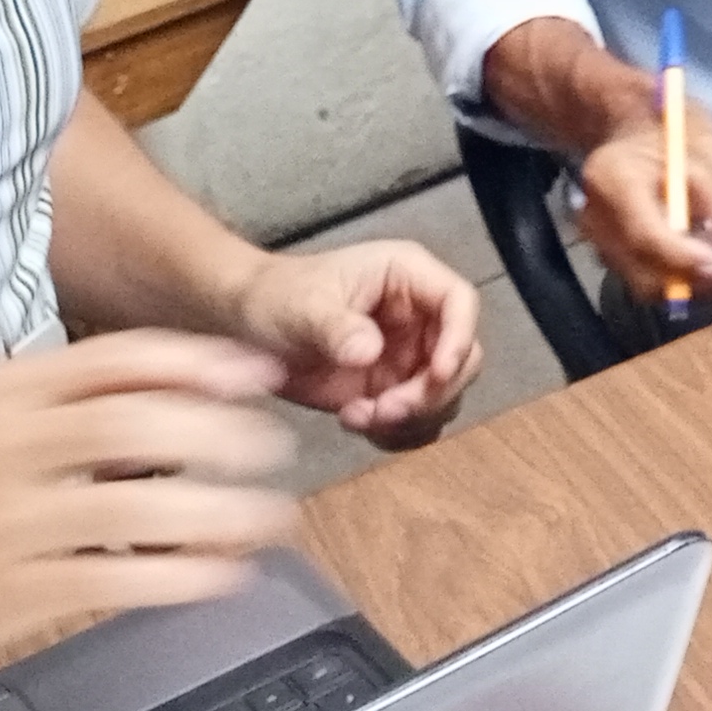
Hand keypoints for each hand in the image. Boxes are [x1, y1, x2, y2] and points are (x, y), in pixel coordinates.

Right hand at [0, 333, 299, 673]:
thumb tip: (172, 399)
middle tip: (275, 450)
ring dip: (220, 512)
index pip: (118, 359)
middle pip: (138, 422)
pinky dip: (181, 576)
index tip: (257, 374)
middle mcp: (8, 447)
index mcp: (4, 394)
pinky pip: (118, 577)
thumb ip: (62, 408)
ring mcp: (10, 521)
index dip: (199, 363)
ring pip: (138, 505)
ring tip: (270, 518)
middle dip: (224, 434)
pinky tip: (220, 576)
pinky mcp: (12, 591)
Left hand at [231, 242, 483, 447]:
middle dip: (430, 393)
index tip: (438, 374)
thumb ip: (336, 327)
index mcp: (407, 277)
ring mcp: (409, 357)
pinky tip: (352, 420)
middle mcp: (419, 317)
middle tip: (386, 410)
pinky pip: (417, 422)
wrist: (249, 324)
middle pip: (462, 358)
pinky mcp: (392, 390)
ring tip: (358, 416)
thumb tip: (368, 352)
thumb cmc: (278, 296)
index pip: (459, 301)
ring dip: (410, 419)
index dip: (460, 338)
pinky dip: (394, 433)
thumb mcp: (303, 306)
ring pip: (443, 397)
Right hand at [576, 86, 711, 300]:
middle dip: (691, 279)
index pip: (646, 236)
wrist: (631, 123)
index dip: (687, 258)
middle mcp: (595, 218)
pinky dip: (673, 276)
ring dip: (685, 281)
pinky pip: (642, 277)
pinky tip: (696, 253)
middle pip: (643, 273)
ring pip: (644, 284)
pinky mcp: (606, 250)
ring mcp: (596, 239)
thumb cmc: (669, 128)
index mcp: (613, 181)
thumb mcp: (707, 152)